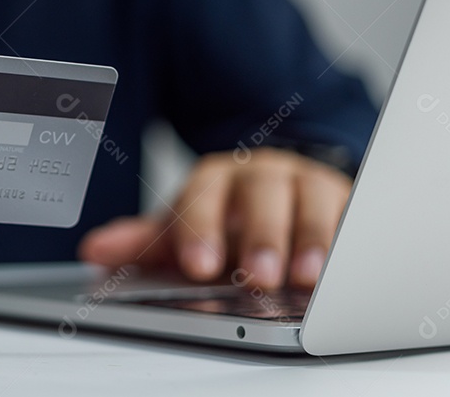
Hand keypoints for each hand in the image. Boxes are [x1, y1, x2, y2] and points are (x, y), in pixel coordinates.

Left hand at [77, 148, 351, 288]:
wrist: (280, 188)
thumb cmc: (229, 214)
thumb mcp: (185, 227)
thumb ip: (144, 241)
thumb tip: (94, 252)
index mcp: (216, 177)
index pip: (203, 195)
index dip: (199, 229)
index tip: (198, 265)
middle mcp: (262, 173)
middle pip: (262, 194)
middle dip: (260, 235)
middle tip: (258, 275)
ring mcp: (307, 182)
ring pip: (313, 200)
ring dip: (312, 239)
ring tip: (308, 277)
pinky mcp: (347, 198)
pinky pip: (355, 213)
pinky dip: (355, 238)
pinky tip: (355, 265)